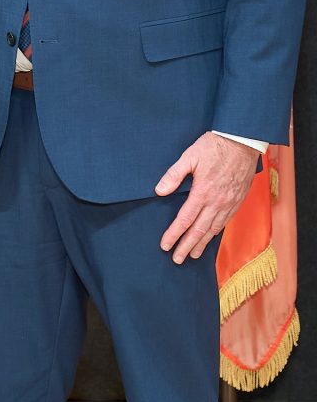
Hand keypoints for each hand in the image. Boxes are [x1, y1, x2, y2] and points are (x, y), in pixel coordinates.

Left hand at [155, 132, 258, 263]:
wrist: (242, 142)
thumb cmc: (213, 146)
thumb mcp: (189, 156)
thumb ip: (174, 175)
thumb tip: (159, 191)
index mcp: (202, 192)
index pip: (184, 220)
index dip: (174, 234)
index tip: (165, 246)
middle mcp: (216, 202)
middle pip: (199, 230)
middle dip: (186, 246)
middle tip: (177, 260)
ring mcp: (229, 203)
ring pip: (213, 230)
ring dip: (202, 244)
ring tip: (192, 255)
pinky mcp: (237, 201)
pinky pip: (225, 222)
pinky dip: (215, 234)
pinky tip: (210, 238)